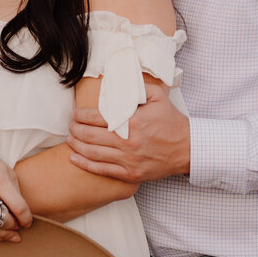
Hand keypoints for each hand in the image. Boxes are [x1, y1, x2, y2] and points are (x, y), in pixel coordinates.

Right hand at [0, 143, 31, 233]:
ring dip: (4, 235)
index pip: (18, 207)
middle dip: (15, 227)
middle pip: (4, 220)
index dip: (26, 219)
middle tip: (19, 226)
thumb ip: (15, 192)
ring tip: (11, 235)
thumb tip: (23, 215)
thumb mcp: (5, 170)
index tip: (28, 222)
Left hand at [67, 84, 190, 182]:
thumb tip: (118, 82)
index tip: (75, 114)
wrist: (187, 149)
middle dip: (76, 130)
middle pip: (91, 135)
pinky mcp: (130, 174)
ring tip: (70, 139)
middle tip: (70, 126)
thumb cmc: (172, 122)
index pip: (98, 117)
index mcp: (133, 121)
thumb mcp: (158, 97)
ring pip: (93, 153)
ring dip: (77, 146)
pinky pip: (102, 170)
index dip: (81, 116)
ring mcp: (129, 160)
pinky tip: (74, 158)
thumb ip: (137, 88)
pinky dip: (85, 164)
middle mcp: (128, 141)